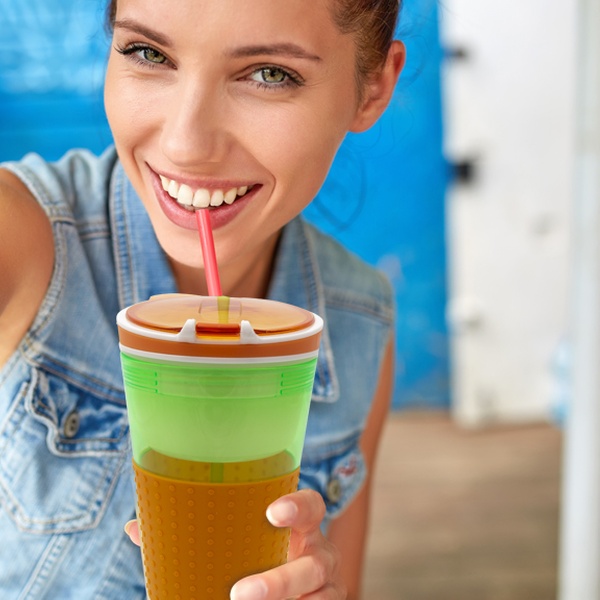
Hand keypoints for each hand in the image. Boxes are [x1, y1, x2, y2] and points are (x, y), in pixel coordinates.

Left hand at [124, 489, 346, 598]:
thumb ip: (195, 536)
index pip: (312, 506)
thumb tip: (136, 527)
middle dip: (281, 580)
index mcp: (300, 528)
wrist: (285, 592)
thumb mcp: (236, 548)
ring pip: (318, 596)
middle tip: (239, 593)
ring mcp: (327, 587)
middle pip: (314, 562)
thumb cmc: (257, 561)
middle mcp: (320, 554)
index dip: (298, 506)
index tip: (270, 512)